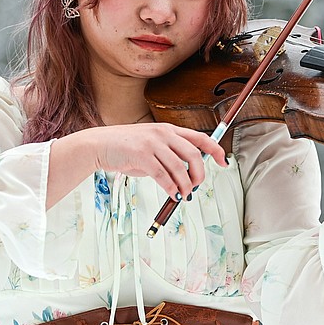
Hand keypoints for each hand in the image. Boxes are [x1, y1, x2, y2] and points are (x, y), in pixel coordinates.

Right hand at [86, 123, 226, 201]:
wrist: (99, 145)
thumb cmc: (126, 149)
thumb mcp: (152, 146)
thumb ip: (170, 156)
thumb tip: (188, 174)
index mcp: (169, 130)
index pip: (200, 137)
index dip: (216, 150)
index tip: (224, 162)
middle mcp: (164, 134)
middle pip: (194, 154)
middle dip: (200, 174)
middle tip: (196, 187)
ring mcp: (152, 143)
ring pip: (180, 168)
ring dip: (186, 185)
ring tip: (185, 195)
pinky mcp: (141, 156)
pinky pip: (163, 176)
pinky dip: (171, 188)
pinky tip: (173, 194)